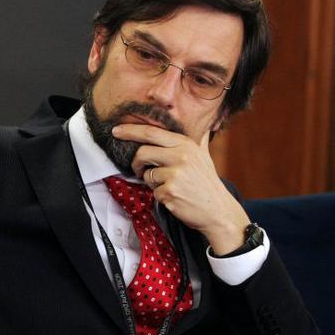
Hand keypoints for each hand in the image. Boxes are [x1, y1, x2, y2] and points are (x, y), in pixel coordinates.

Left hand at [111, 124, 249, 254]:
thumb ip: (198, 139)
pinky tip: (173, 196)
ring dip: (152, 182)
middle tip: (136, 169)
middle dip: (135, 162)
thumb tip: (205, 123)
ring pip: (146, 174)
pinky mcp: (169, 191)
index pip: (152, 132)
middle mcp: (181, 156)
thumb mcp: (204, 156)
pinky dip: (159, 195)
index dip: (131, 130)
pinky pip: (152, 191)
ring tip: (168, 185)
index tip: (116, 131)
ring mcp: (175, 174)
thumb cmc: (207, 183)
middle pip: (142, 152)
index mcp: (186, 145)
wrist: (218, 211)